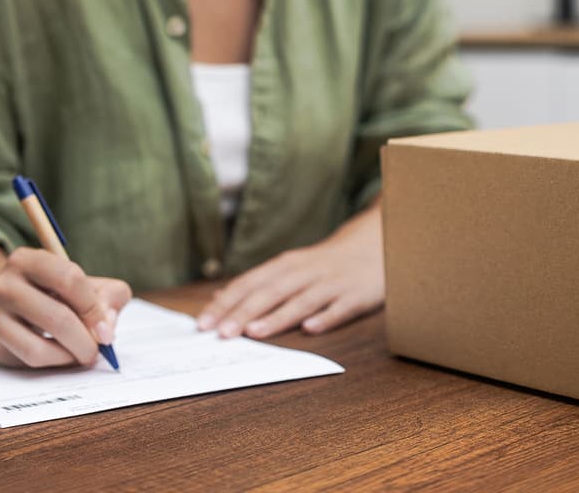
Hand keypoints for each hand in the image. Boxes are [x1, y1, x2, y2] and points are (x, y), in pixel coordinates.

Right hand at [0, 247, 131, 367]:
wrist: (5, 303)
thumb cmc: (53, 292)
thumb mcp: (84, 283)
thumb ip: (109, 296)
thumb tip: (106, 329)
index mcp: (28, 259)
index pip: (69, 279)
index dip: (94, 307)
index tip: (105, 328)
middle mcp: (3, 284)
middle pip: (58, 318)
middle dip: (86, 340)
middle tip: (97, 350)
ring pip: (39, 348)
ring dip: (69, 356)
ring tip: (80, 354)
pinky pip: (29, 360)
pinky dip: (53, 362)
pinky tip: (61, 355)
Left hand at [196, 203, 383, 338]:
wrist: (374, 244)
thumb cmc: (324, 263)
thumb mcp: (290, 267)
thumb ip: (258, 283)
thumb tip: (219, 299)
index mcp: (286, 265)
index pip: (250, 283)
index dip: (226, 303)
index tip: (204, 323)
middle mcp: (305, 272)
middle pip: (271, 292)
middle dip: (245, 312)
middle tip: (222, 334)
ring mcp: (332, 283)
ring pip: (302, 300)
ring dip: (278, 317)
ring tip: (255, 333)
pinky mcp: (356, 296)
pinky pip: (340, 308)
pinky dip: (326, 317)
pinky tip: (311, 329)